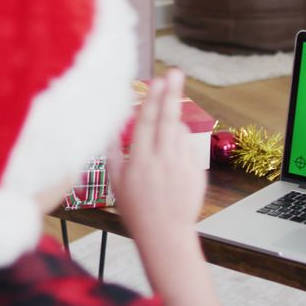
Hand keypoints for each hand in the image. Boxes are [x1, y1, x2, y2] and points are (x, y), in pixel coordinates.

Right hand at [108, 69, 227, 305]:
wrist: (165, 233)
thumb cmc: (135, 209)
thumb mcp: (115, 182)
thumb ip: (112, 153)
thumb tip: (109, 128)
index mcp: (139, 161)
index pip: (145, 123)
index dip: (151, 100)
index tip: (156, 82)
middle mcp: (162, 160)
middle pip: (166, 119)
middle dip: (171, 94)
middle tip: (175, 73)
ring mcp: (181, 164)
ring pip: (178, 132)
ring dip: (172, 120)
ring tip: (164, 125)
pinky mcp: (196, 170)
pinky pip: (187, 146)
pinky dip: (180, 141)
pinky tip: (171, 150)